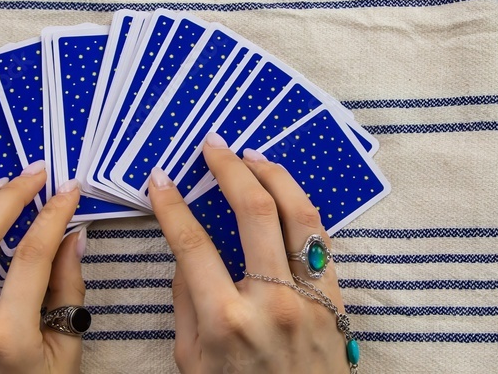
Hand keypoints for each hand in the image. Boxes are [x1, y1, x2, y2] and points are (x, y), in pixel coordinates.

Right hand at [149, 133, 350, 373]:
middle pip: (254, 211)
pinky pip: (321, 240)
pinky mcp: (337, 301)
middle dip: (229, 168)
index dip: (172, 205)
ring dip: (274, 174)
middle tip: (212, 144)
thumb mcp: (191, 360)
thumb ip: (185, 302)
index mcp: (226, 320)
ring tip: (252, 153)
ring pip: (299, 214)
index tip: (160, 179)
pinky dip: (301, 206)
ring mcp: (311, 299)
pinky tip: (284, 190)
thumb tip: (186, 252)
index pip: (192, 243)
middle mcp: (271, 302)